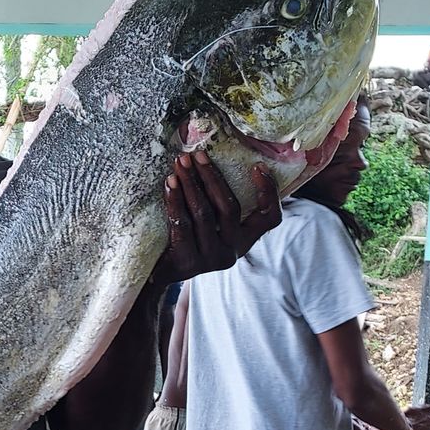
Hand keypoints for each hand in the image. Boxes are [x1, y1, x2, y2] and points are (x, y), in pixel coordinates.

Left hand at [148, 151, 281, 285]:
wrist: (159, 275)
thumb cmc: (185, 239)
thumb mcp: (209, 225)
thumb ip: (217, 204)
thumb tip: (212, 160)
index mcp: (244, 240)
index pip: (269, 219)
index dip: (269, 193)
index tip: (257, 166)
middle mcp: (232, 251)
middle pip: (229, 208)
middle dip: (212, 176)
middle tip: (198, 154)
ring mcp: (210, 258)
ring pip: (204, 213)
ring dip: (191, 183)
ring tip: (181, 162)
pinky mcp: (187, 262)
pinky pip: (181, 224)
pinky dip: (175, 200)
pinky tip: (169, 183)